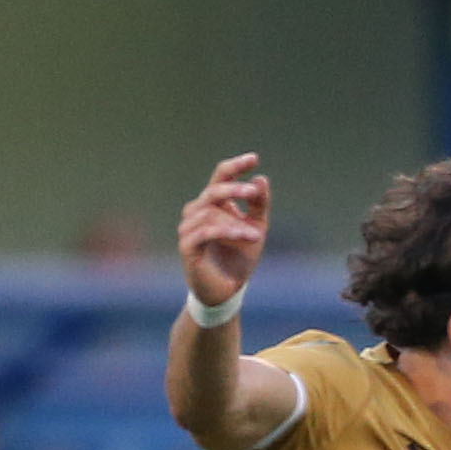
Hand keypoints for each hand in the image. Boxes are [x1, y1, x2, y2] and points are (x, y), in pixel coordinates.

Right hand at [178, 153, 269, 306]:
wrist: (228, 290)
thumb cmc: (239, 258)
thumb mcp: (257, 229)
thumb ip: (259, 206)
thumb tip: (262, 179)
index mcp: (213, 204)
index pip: (221, 177)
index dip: (236, 166)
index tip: (255, 158)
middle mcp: (197, 211)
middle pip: (214, 191)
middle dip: (235, 189)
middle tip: (254, 193)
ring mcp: (189, 228)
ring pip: (212, 213)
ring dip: (237, 223)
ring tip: (256, 236)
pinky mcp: (187, 246)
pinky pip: (205, 231)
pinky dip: (226, 231)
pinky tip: (244, 236)